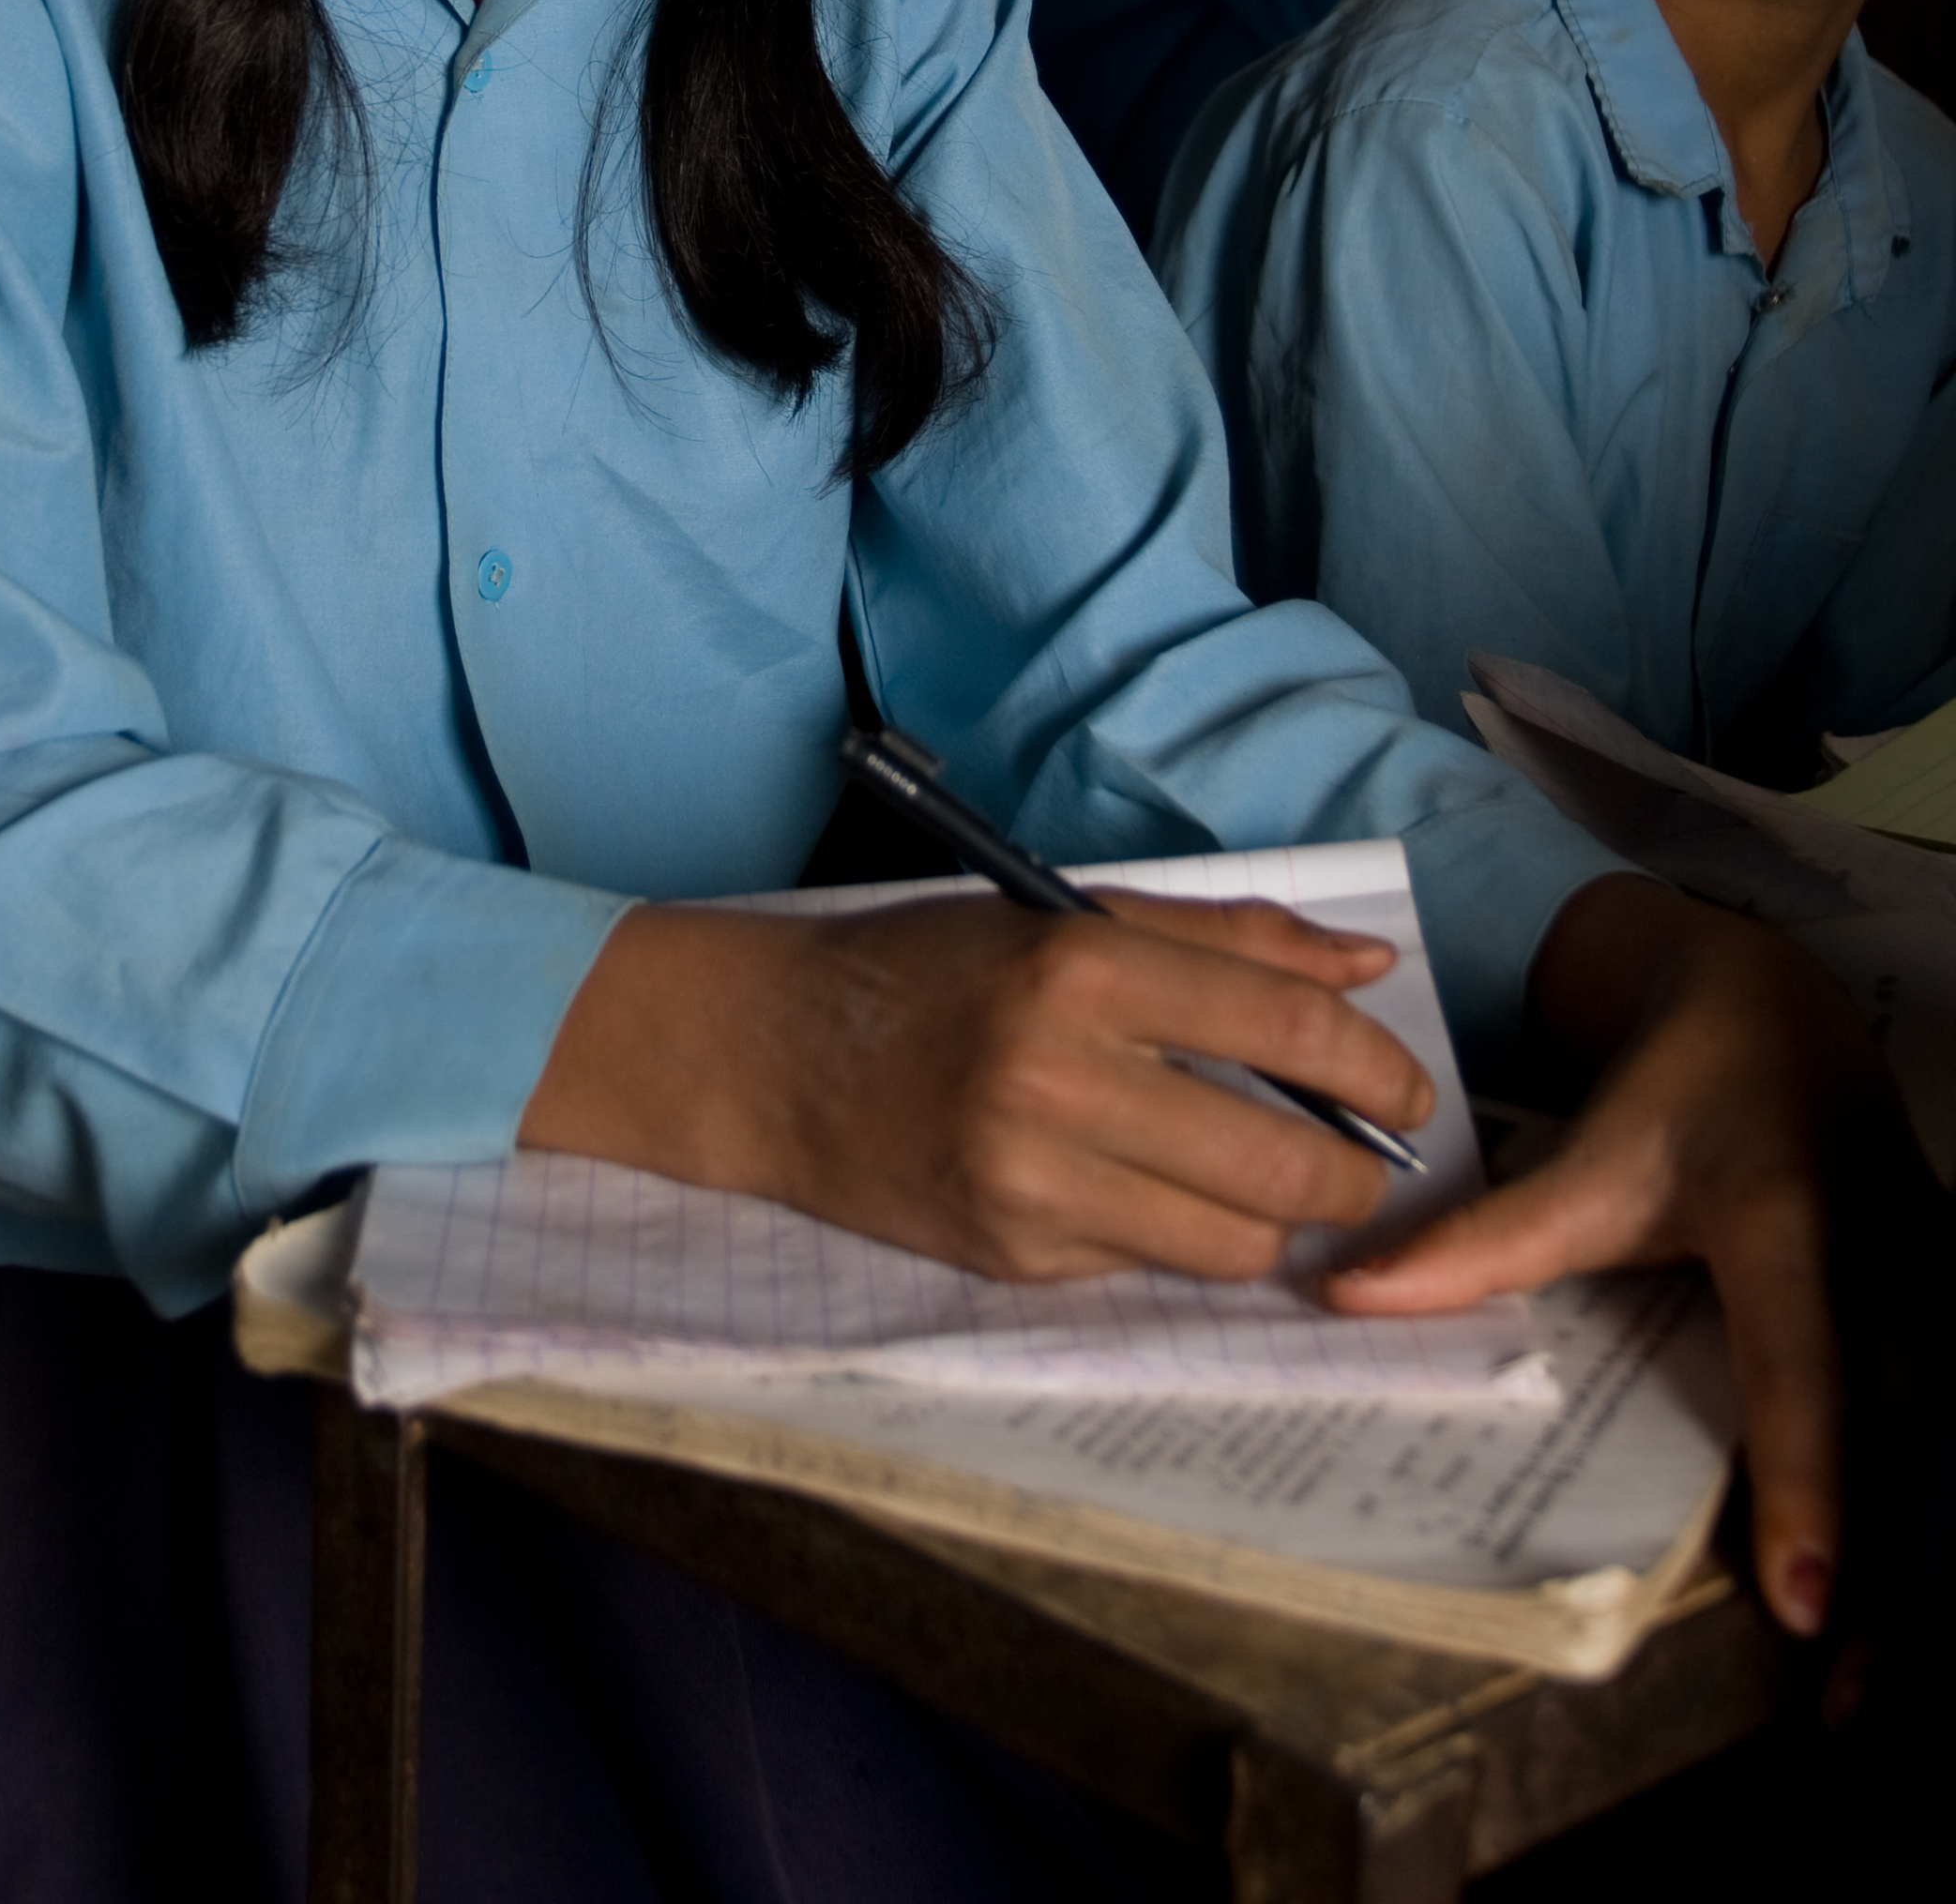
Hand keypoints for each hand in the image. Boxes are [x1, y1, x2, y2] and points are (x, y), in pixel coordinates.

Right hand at [521, 888, 1432, 1282]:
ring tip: (1253, 1176)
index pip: (1284, 1024)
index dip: (1375, 1067)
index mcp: (1080, 968)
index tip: (1408, 1088)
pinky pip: (1148, 1265)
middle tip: (1358, 1159)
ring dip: (1269, 1217)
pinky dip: (1170, 1233)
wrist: (773, 1054)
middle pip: (1280, 1161)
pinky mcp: (1010, 1256)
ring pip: (1231, 1239)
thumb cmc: (931, 967)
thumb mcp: (1066, 916)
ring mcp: (1031, 1182)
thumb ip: (1226, 939)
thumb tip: (1368, 964)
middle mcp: (1058, 1078)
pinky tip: (1137, 1188)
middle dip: (1350, 1172)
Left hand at [1326, 876, 1933, 1637]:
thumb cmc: (1680, 1089)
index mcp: (1786, 1223)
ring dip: (1915, 1561)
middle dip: (1885, 1572)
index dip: (1806, 1483)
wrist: (1776, 1011)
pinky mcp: (1954, 1311)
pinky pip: (1950, 1426)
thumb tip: (1351, 1295)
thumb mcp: (1587, 1160)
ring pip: (1941, 1442)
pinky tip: (1897, 1607)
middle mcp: (1885, 1263)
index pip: (1800, 1370)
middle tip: (1846, 1703)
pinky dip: (1930, 1513)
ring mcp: (1936, 1288)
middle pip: (1900, 1439)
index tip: (1803, 1600)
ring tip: (1868, 1689)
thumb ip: (1482, 1241)